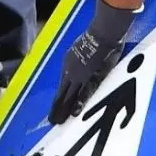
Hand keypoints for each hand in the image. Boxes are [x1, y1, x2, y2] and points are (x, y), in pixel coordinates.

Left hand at [48, 0, 134, 123]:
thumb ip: (84, 57)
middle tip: (52, 120)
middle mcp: (70, 70)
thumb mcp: (85, 47)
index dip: (60, 95)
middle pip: (62, 92)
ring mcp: (79, 75)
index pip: (63, 83)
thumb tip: (89, 62)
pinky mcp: (91, 78)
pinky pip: (83, 94)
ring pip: (69, 96)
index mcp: (69, 62)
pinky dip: (78, 104)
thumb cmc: (99, 36)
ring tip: (58, 121)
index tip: (56, 104)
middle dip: (57, 107)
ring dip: (63, 109)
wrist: (103, 33)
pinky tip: (73, 114)